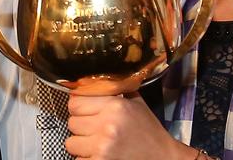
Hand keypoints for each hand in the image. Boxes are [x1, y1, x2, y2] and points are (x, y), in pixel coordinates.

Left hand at [66, 93, 193, 159]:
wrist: (161, 158)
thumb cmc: (148, 131)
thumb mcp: (136, 104)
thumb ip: (116, 90)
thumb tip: (91, 80)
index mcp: (115, 105)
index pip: (75, 101)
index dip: (79, 106)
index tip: (85, 110)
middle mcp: (107, 124)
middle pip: (72, 121)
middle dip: (81, 125)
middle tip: (94, 128)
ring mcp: (102, 147)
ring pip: (70, 142)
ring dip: (81, 144)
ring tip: (97, 143)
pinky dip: (86, 159)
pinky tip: (100, 155)